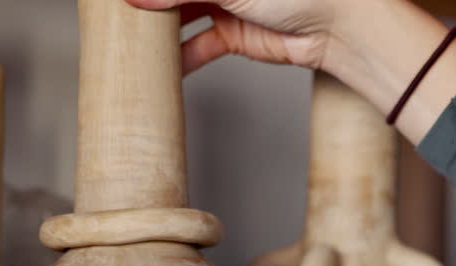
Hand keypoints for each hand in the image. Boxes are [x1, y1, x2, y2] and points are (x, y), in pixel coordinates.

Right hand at [126, 0, 340, 71]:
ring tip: (129, 41)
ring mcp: (226, 3)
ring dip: (157, 30)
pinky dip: (180, 58)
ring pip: (180, 15)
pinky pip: (198, 46)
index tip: (118, 2)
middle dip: (147, 3)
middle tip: (116, 15)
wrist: (339, 27)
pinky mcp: (234, 36)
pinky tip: (160, 68)